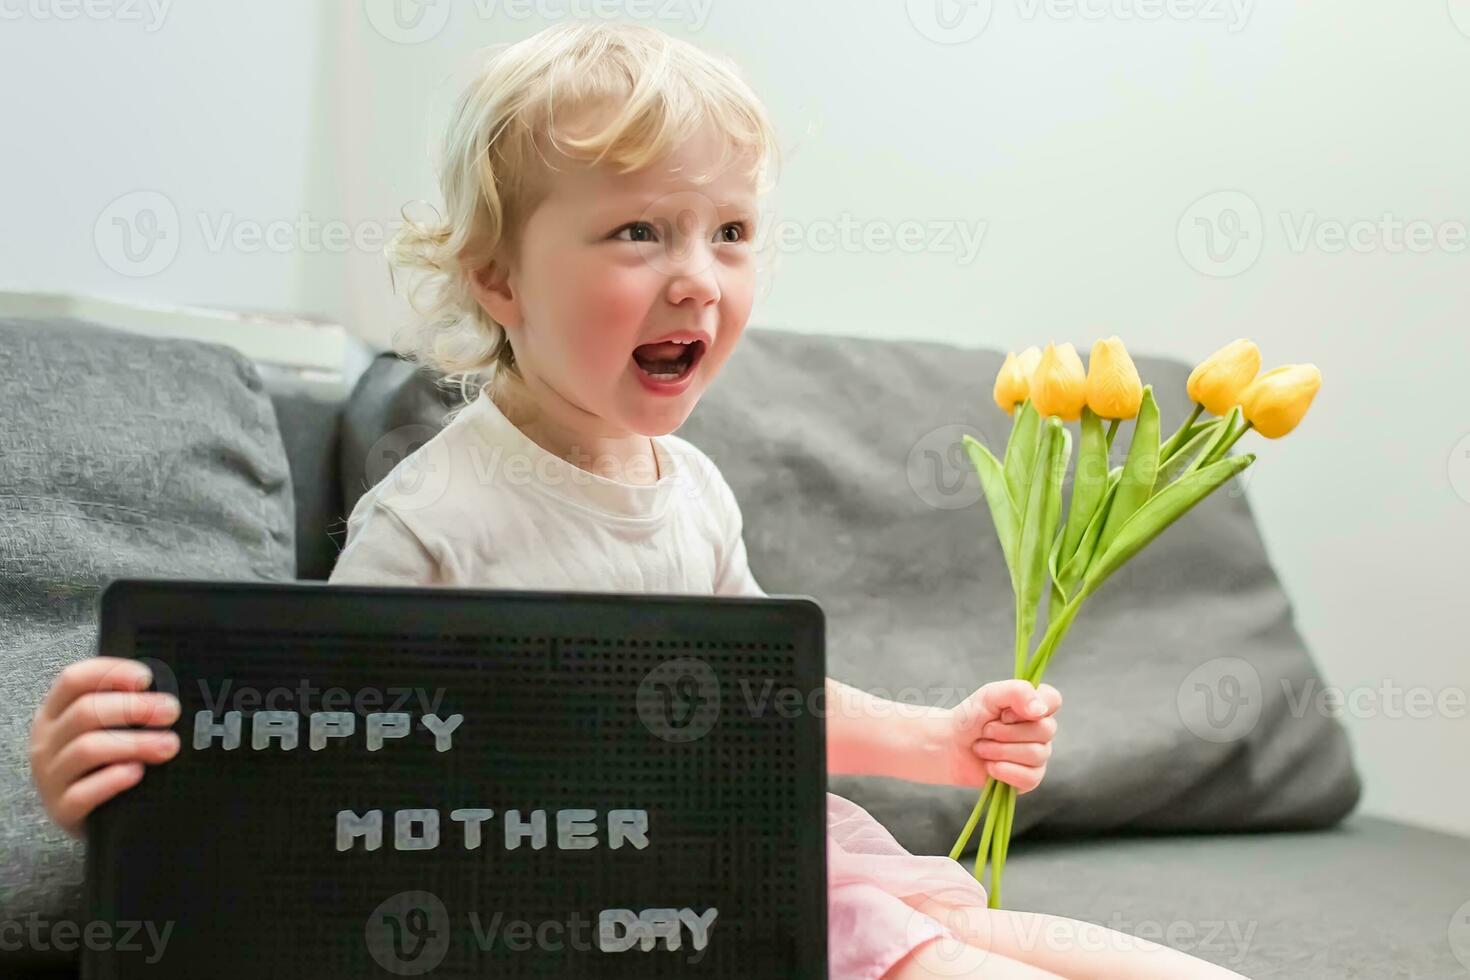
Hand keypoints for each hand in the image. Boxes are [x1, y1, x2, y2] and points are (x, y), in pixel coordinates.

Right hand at [28, 657, 180, 837]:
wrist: (96, 817)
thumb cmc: (107, 762)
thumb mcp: (107, 729)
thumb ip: (125, 706)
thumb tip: (166, 692)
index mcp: (55, 713)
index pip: (73, 680)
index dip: (110, 673)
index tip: (146, 679)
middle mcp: (46, 741)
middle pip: (85, 712)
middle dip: (134, 708)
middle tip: (171, 712)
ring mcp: (50, 777)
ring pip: (87, 749)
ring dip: (135, 743)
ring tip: (169, 745)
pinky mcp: (61, 810)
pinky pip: (84, 793)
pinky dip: (114, 780)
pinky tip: (138, 773)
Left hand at [926, 680, 1060, 793]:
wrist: (949, 747)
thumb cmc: (970, 718)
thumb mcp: (989, 695)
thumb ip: (1017, 692)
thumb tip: (1040, 710)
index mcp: (1034, 706)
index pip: (1053, 700)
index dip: (1030, 707)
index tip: (1005, 713)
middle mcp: (1041, 730)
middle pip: (1046, 730)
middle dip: (1007, 732)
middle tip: (985, 730)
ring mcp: (1038, 755)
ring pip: (1036, 754)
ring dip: (999, 750)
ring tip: (981, 747)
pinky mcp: (1030, 779)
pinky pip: (1030, 778)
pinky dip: (1003, 770)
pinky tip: (989, 765)